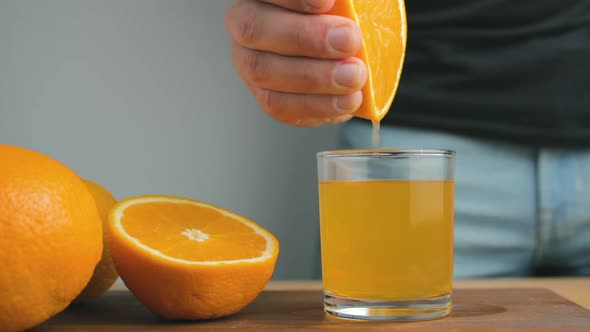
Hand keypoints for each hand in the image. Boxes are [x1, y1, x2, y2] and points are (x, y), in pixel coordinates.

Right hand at [225, 0, 366, 126]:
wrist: (348, 49)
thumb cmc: (342, 16)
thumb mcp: (344, 4)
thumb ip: (343, 3)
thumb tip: (343, 3)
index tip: (329, 2)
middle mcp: (245, 24)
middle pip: (255, 29)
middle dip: (306, 37)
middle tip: (349, 41)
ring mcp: (250, 63)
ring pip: (264, 72)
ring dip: (315, 78)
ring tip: (354, 77)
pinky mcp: (266, 95)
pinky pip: (280, 106)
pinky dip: (317, 106)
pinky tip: (348, 100)